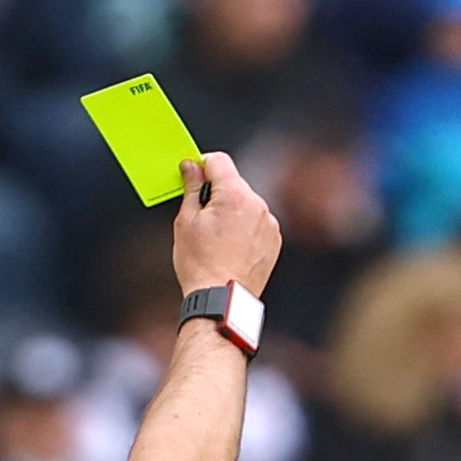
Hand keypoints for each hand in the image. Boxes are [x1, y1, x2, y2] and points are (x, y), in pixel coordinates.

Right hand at [168, 150, 281, 297]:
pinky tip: (231, 247)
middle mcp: (258, 205)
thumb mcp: (186, 220)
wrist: (222, 299)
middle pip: (234, 183)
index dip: (202, 166)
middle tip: (202, 218)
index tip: (193, 178)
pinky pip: (257, 222)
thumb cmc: (201, 264)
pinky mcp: (274, 239)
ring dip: (232, 210)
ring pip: (246, 203)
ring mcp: (269, 223)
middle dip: (218, 193)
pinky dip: (245, 227)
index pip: (219, 161)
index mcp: (235, 196)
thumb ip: (192, 187)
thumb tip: (191, 166)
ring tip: (217, 238)